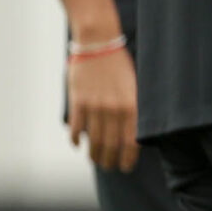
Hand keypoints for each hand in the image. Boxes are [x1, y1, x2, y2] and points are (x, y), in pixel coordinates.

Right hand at [67, 48, 139, 171]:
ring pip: (94, 140)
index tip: (126, 167)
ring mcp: (95, 106)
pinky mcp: (79, 102)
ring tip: (96, 160)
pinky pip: (76, 128)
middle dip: (111, 160)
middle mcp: (114, 109)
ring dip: (94, 154)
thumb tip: (134, 130)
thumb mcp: (135, 84)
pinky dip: (76, 140)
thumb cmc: (120, 63)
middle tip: (110, 167)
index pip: (131, 141)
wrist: (99, 43)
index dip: (128, 158)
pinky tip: (78, 145)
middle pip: (112, 144)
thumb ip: (134, 107)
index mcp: (132, 105)